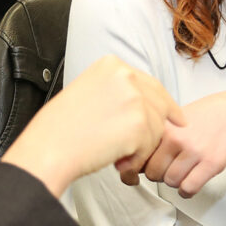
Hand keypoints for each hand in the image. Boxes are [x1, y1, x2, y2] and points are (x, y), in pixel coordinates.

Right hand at [3, 55, 182, 195]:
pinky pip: (150, 146)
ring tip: (116, 154)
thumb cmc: (61, 128)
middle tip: (137, 148)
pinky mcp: (139, 123)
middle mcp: (125, 75)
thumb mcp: (88, 91)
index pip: (151, 84)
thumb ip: (116, 91)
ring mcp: (134, 98)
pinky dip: (136, 159)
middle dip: (153, 129)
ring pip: (156, 128)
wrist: (50, 148)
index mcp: (111, 64)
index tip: (175, 117)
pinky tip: (117, 160)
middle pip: (159, 105)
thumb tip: (146, 104)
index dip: (164, 104)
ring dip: (140, 147)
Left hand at [133, 90, 225, 196]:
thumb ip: (156, 135)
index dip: (138, 166)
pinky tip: (190, 182)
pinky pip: (188, 188)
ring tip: (181, 173)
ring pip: (170, 182)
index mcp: (165, 126)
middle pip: (152, 172)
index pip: (139, 155)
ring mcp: (194, 151)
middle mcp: (177, 138)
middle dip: (158, 175)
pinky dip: (186, 191)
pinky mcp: (211, 163)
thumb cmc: (207, 117)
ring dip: (174, 182)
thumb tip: (130, 159)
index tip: (139, 171)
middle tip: (167, 169)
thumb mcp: (176, 118)